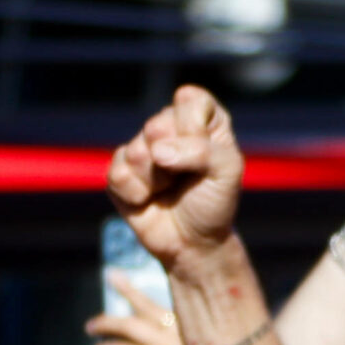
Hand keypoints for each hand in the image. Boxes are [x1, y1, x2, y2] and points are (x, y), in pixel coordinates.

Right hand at [107, 86, 244, 274]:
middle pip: (158, 124)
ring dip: (155, 179)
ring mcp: (142, 148)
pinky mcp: (120, 170)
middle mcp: (170, 128)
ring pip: (136, 150)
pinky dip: (136, 193)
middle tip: (184, 178)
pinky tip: (147, 199)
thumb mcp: (227, 172)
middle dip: (173, 158)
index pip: (190, 101)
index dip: (194, 130)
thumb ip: (202, 150)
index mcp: (201, 119)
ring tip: (167, 190)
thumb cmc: (214, 203)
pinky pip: (117, 173)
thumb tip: (158, 151)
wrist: (193, 244)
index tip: (206, 155)